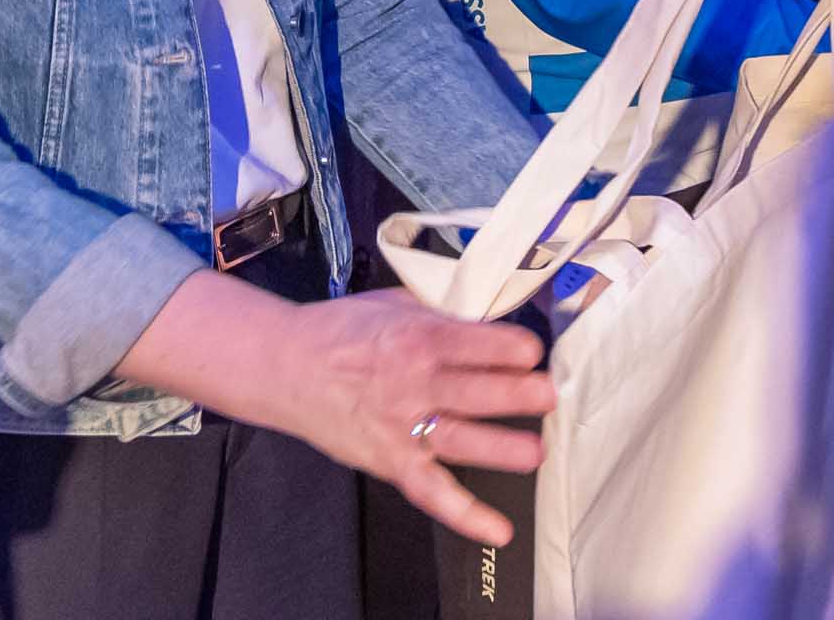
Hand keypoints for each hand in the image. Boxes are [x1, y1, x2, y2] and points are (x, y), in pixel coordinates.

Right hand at [274, 288, 554, 546]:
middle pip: (475, 391)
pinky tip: (499, 529)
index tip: (533, 352)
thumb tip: (493, 323)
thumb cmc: (342, 332)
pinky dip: (466, 515)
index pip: (473, 341)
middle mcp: (412, 383)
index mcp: (416, 337)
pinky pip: (432, 493)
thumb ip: (442, 316)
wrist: (285, 367)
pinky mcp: (392, 462)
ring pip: (461, 440)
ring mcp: (402, 427)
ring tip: (535, 452)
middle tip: (548, 396)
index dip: (510, 347)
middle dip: (518, 394)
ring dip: (502, 448)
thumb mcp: (394, 305)